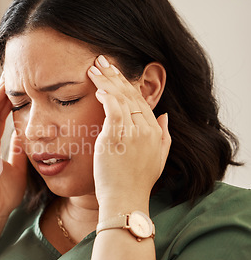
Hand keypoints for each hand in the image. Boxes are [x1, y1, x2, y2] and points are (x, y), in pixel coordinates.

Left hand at [87, 56, 170, 215]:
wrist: (126, 199)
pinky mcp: (115, 138)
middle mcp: (146, 129)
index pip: (139, 100)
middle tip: (101, 60)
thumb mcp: (157, 158)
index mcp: (155, 131)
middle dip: (115, 75)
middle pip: (130, 94)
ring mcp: (132, 133)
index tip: (114, 72)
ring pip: (120, 99)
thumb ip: (163, 135)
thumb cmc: (137, 182)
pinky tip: (98, 87)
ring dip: (106, 80)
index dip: (126, 84)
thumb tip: (164, 116)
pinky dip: (106, 97)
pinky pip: (113, 111)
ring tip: (94, 68)